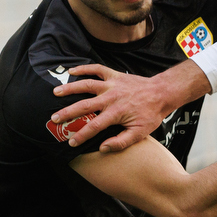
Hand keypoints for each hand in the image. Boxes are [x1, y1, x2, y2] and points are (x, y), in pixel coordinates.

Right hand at [47, 62, 205, 151]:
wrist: (162, 93)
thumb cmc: (151, 114)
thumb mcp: (140, 133)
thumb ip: (121, 142)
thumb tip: (102, 148)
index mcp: (116, 113)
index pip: (94, 126)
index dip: (81, 135)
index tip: (71, 143)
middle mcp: (111, 98)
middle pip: (85, 105)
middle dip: (68, 113)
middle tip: (54, 118)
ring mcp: (112, 84)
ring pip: (86, 84)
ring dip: (70, 88)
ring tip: (55, 92)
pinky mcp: (114, 75)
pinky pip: (96, 69)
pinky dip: (84, 68)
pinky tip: (71, 71)